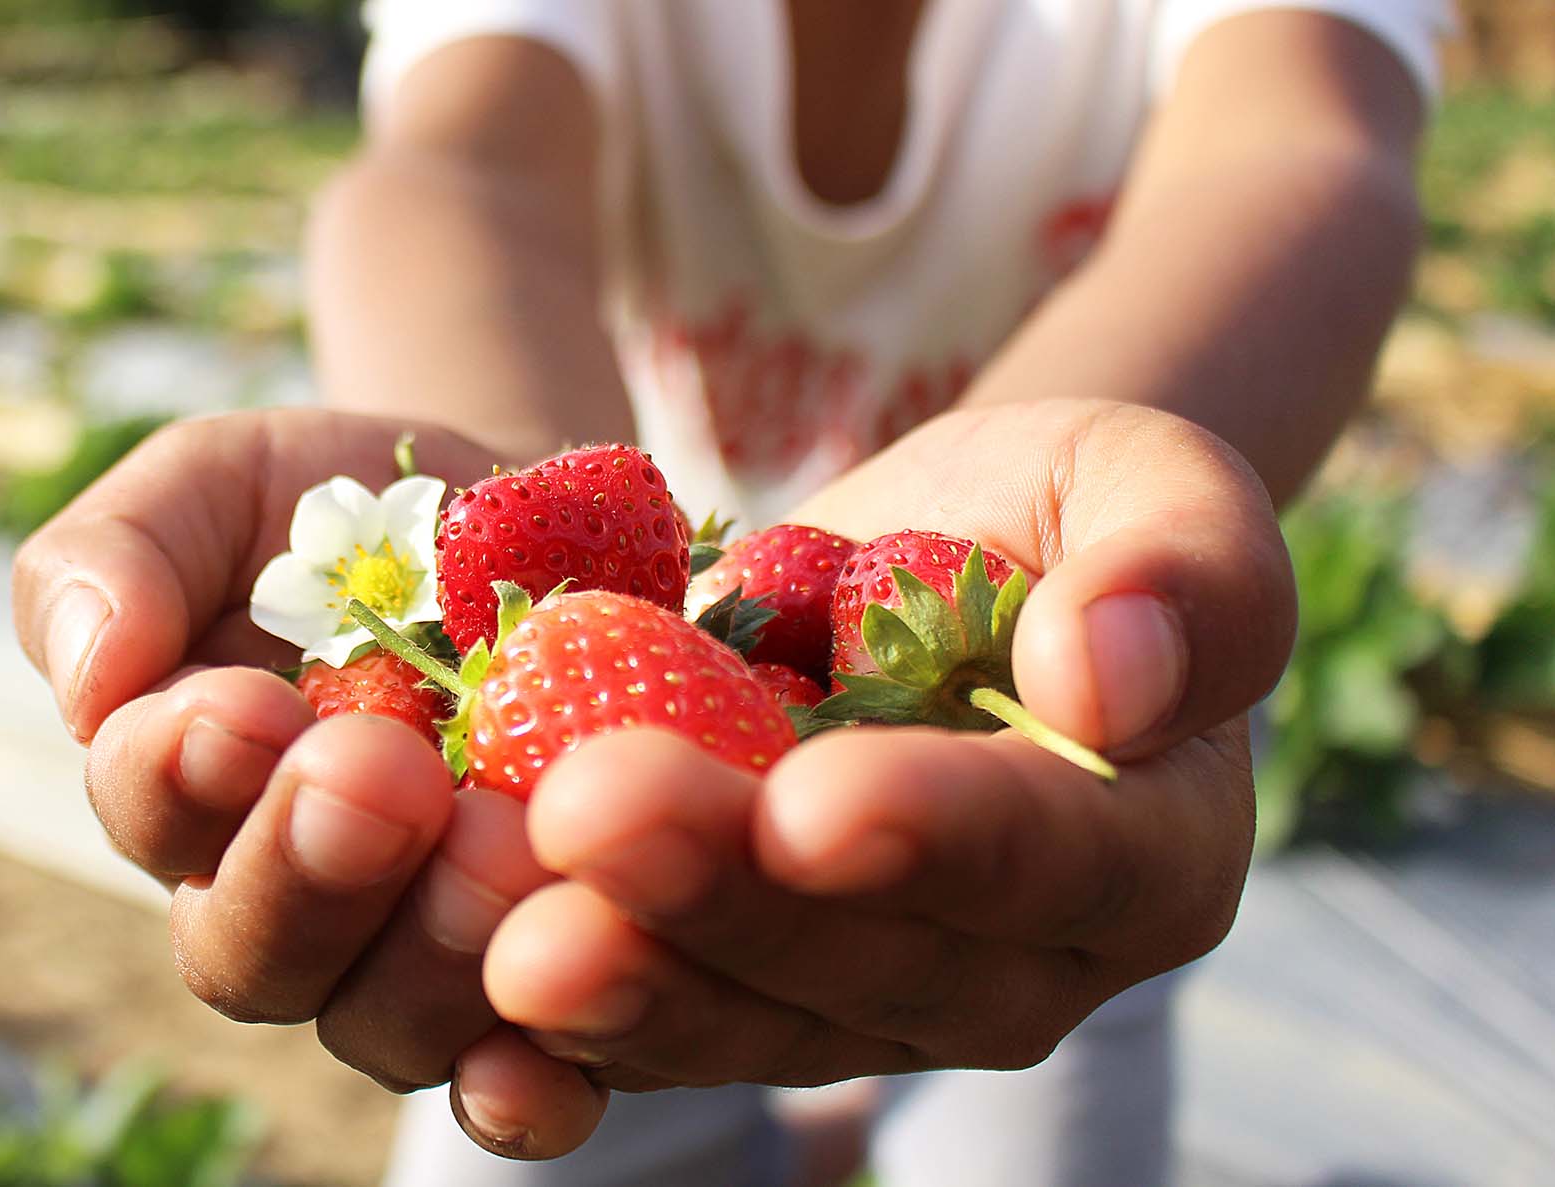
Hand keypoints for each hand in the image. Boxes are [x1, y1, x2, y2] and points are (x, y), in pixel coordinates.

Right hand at [13, 410, 611, 1150]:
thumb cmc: (348, 513)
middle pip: (256, 955)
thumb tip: (91, 676)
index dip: (181, 775)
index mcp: (187, 792)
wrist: (546, 535)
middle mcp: (289, 906)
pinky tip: (564, 1037)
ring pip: (391, 1025)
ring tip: (503, 843)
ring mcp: (421, 964)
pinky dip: (538, 1085)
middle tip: (381, 777)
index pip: (153, 811)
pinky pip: (534, 1080)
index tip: (241, 707)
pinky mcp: (554, 987)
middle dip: (308, 873)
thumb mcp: (221, 486)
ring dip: (437, 952)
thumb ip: (121, 557)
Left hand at [470, 401, 1287, 1152]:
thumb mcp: (1139, 480)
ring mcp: (858, 1003)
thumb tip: (1116, 681)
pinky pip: (649, 1033)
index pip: (1050, 861)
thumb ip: (1187, 568)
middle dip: (725, 897)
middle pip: (870, 962)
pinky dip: (558, 1039)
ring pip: (743, 1020)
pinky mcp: (728, 998)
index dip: (933, 840)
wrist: (902, 573)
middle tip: (592, 817)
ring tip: (512, 936)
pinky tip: (474, 1017)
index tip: (813, 804)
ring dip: (626, 982)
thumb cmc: (1046, 520)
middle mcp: (1008, 968)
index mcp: (1146, 857)